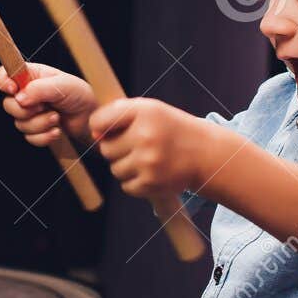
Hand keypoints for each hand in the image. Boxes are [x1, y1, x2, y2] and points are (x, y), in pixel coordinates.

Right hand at [0, 62, 97, 148]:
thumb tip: (19, 98)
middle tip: (44, 107)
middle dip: (26, 111)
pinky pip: (29, 137)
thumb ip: (40, 89)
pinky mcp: (35, 129)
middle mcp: (27, 94)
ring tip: (57, 118)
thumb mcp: (63, 85)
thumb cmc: (80, 95)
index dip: (3, 82)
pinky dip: (43, 136)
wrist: (91, 118)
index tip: (13, 90)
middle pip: (8, 104)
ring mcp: (30, 113)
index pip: (5, 74)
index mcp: (31, 76)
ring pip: (19, 124)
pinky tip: (57, 131)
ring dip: (40, 124)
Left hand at [89, 98, 209, 200]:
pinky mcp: (151, 184)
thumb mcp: (149, 110)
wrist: (204, 153)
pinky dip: (135, 182)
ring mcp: (148, 162)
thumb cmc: (170, 130)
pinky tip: (151, 172)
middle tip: (138, 146)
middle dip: (117, 149)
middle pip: (106, 149)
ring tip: (147, 159)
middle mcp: (146, 136)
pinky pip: (126, 186)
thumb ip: (118, 115)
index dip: (101, 128)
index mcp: (144, 111)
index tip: (111, 130)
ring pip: (115, 169)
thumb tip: (93, 134)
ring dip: (126, 167)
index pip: (99, 121)